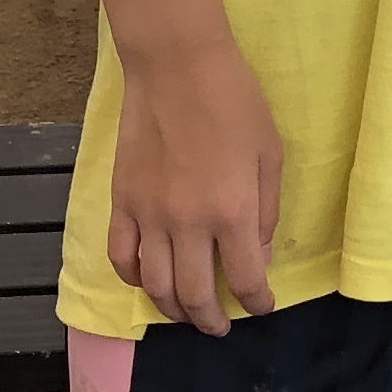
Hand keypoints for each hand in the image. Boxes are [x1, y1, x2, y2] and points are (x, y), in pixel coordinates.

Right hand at [105, 34, 283, 336]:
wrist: (177, 65)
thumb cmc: (235, 101)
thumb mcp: (270, 153)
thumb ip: (266, 210)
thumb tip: (260, 254)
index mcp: (232, 211)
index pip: (245, 279)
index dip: (257, 302)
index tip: (262, 307)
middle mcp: (187, 223)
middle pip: (195, 296)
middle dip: (211, 320)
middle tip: (220, 326)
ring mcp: (148, 215)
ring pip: (155, 286)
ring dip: (173, 309)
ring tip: (186, 312)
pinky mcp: (121, 202)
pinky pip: (121, 257)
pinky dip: (133, 279)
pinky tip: (147, 281)